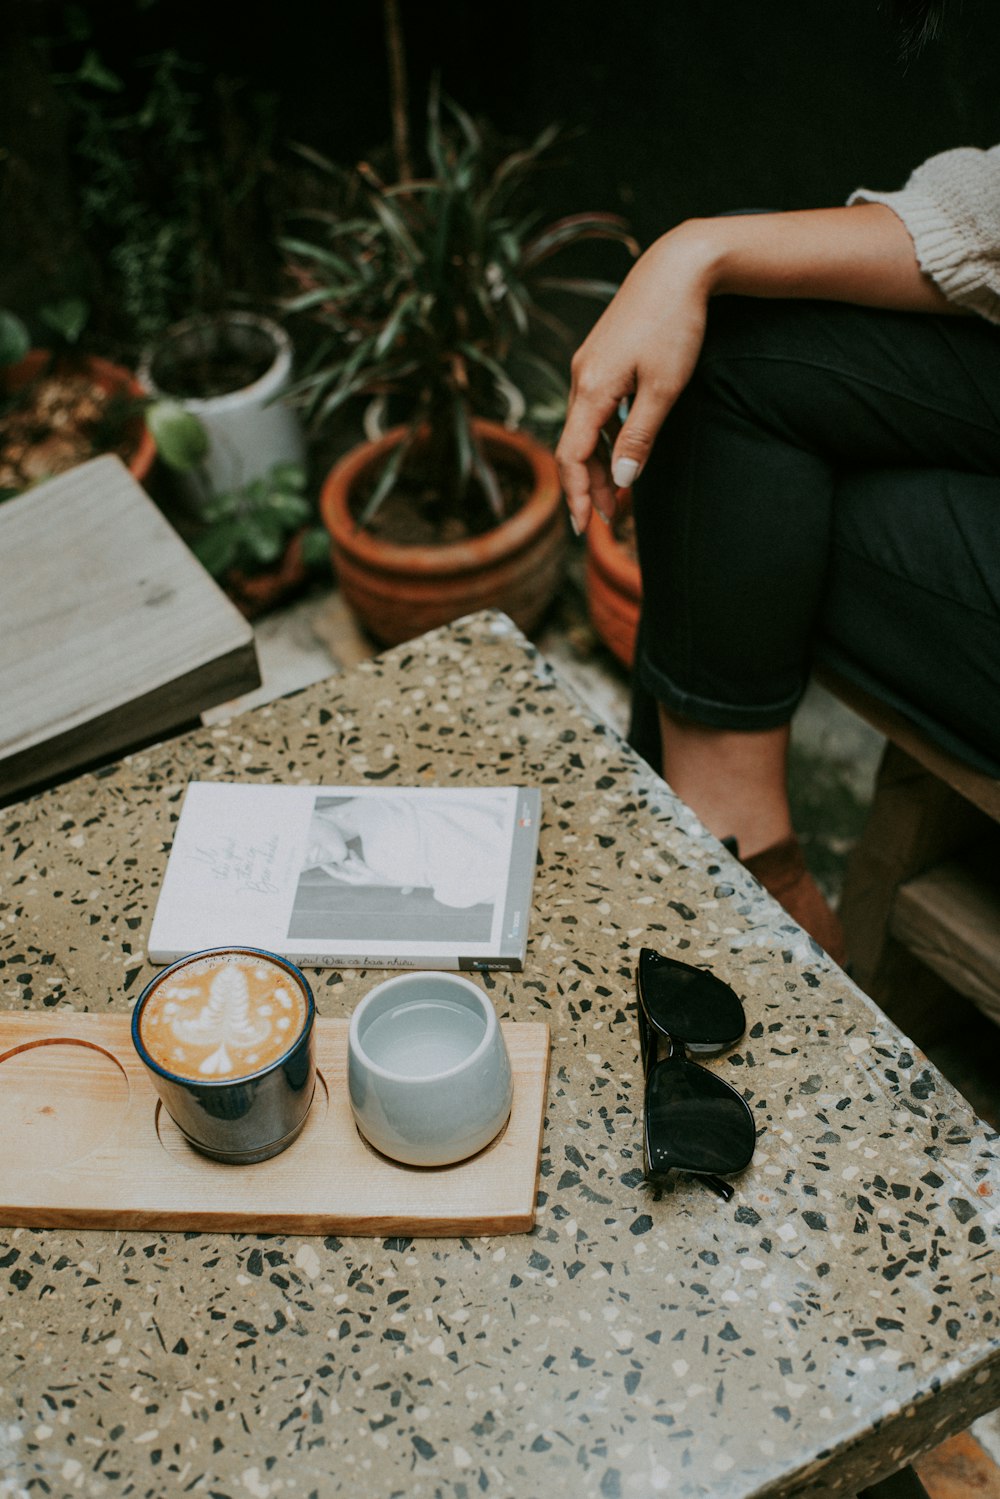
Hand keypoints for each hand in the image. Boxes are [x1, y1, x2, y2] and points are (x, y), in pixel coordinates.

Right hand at [556, 224, 713, 533]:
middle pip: (575, 445)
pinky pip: (594, 409)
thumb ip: (640, 436)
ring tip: (620, 495)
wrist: (678, 265)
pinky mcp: (601, 357)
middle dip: (590, 486)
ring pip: (584, 428)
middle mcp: (581, 377)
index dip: (576, 493)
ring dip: (598, 464)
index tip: (584, 526)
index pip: (571, 455)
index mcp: (592, 388)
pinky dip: (605, 437)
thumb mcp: (665, 388)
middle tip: (610, 520)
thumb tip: (622, 480)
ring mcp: (589, 365)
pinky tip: (622, 450)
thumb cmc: (677, 324)